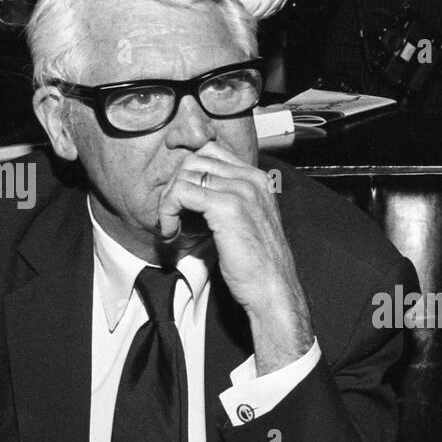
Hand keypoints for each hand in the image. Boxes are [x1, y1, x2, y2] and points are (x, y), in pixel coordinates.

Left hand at [158, 140, 313, 372]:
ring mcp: (241, 191)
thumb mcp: (247, 222)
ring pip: (185, 175)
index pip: (211, 152)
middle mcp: (252, 179)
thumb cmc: (258, 265)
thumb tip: (194, 192)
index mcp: (258, 180)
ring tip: (171, 226)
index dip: (187, 173)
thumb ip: (228, 201)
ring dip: (168, 200)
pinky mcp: (227, 207)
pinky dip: (168, 211)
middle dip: (174, 186)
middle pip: (195, 159)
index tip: (178, 198)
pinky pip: (181, 193)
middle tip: (171, 215)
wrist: (273, 289)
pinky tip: (172, 232)